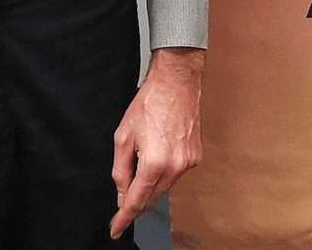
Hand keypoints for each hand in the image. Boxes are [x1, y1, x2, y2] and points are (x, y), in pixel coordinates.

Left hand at [109, 47, 205, 238]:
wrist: (176, 82)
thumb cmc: (149, 103)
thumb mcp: (123, 136)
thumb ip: (120, 170)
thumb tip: (122, 194)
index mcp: (154, 163)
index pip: (136, 201)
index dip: (124, 217)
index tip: (115, 228)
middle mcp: (175, 167)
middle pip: (152, 198)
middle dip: (136, 205)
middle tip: (121, 211)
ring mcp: (188, 163)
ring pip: (164, 188)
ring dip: (150, 189)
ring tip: (137, 178)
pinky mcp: (195, 157)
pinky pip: (175, 175)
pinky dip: (163, 176)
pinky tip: (155, 164)